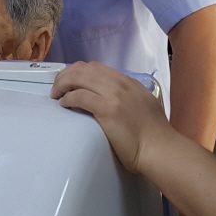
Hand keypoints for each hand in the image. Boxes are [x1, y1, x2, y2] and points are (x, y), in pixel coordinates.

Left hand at [51, 62, 172, 174]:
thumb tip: (115, 98)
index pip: (96, 67)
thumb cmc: (153, 133)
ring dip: (62, 84)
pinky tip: (64, 104)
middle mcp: (119, 83)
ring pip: (78, 78)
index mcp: (128, 82)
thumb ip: (129, 96)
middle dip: (65, 75)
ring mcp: (113, 94)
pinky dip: (68, 98)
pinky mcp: (106, 109)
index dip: (78, 72)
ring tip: (56, 95)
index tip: (69, 81)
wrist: (159, 147)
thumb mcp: (144, 103)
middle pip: (83, 69)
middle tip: (57, 88)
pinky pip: (79, 96)